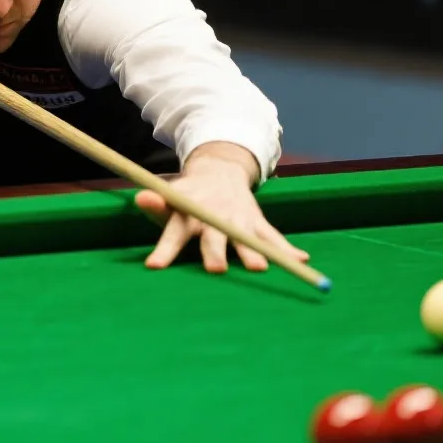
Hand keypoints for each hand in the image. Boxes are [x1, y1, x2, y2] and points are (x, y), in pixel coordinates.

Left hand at [134, 143, 308, 272]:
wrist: (218, 172)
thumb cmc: (187, 198)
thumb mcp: (170, 199)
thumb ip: (156, 205)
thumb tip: (140, 198)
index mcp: (189, 214)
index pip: (174, 233)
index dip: (164, 250)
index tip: (154, 266)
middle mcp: (214, 217)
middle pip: (214, 237)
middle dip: (215, 253)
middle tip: (215, 270)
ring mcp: (238, 219)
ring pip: (246, 238)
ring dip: (253, 253)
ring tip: (259, 268)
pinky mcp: (257, 221)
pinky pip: (273, 236)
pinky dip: (287, 249)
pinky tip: (301, 259)